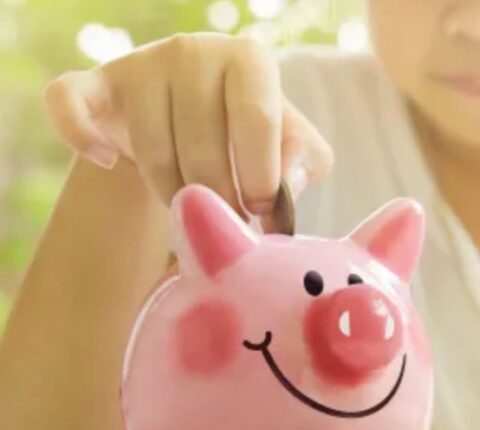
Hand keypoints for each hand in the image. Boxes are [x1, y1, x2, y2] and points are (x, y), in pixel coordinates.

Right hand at [42, 33, 333, 221]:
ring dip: (173, 195)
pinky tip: (110, 164)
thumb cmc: (254, 141)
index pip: (256, 118)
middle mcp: (193, 50)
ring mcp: (139, 63)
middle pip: (202, 144)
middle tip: (226, 223)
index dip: (260, 177)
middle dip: (218, 199)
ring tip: (191, 206)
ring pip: (151, 150)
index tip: (260, 212)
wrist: (193, 125)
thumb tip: (283, 179)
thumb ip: (303, 162)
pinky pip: (70, 108)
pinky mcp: (92, 84)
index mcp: (250, 59)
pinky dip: (84, 140)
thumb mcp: (295, 150)